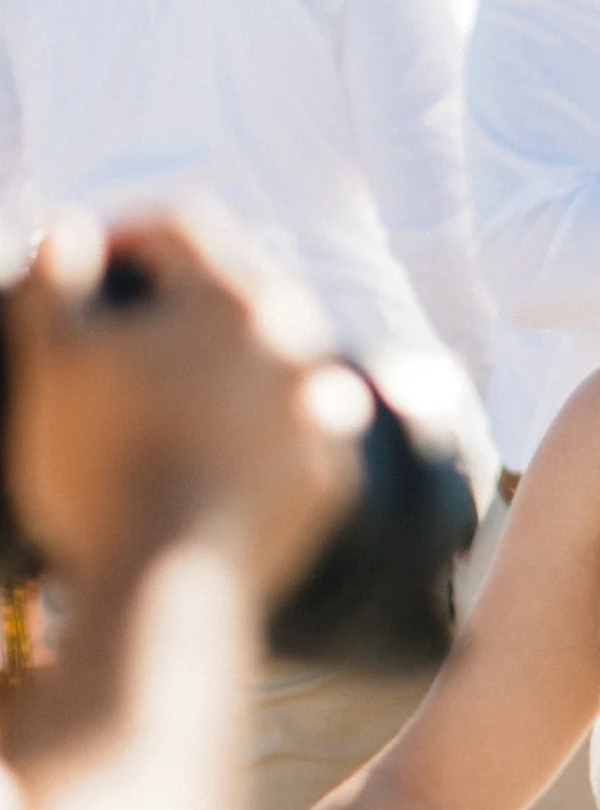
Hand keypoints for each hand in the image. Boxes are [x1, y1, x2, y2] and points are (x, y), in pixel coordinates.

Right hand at [2, 215, 362, 597]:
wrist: (168, 582)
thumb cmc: (100, 464)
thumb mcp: (56, 358)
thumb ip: (58, 278)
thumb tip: (70, 229)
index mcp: (234, 297)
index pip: (180, 227)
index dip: (126, 236)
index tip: (93, 268)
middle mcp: (298, 340)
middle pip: (238, 287)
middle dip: (184, 295)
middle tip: (131, 329)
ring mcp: (325, 406)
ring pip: (275, 356)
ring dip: (227, 360)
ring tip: (171, 393)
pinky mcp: (334, 469)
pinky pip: (297, 424)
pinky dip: (259, 425)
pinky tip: (211, 450)